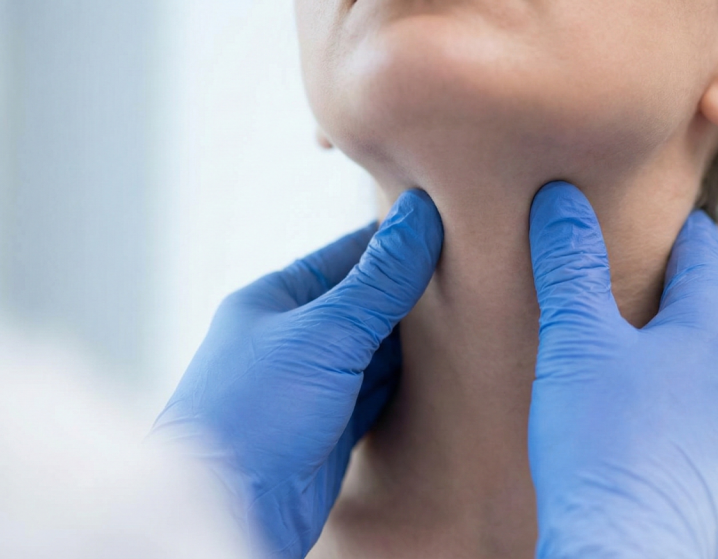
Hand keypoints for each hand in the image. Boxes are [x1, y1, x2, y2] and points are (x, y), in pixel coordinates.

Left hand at [150, 189, 442, 558]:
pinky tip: (443, 376)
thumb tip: (420, 216)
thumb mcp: (326, 335)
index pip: (348, 255)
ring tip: (470, 324)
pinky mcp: (329, 430)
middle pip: (365, 303)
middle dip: (414, 295)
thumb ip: (380, 281)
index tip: (451, 230)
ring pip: (375, 352)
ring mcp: (310, 386)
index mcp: (275, 300)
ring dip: (414, 344)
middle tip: (474, 279)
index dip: (398, 243)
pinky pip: (377, 394)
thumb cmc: (257, 413)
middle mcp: (291, 339)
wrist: (230, 511)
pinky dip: (408, 385)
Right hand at [527, 182, 717, 558]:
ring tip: (655, 351)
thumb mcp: (576, 341)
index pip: (703, 253)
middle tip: (653, 281)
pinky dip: (700, 402)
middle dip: (689, 290)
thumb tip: (561, 201)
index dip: (680, 232)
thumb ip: (572, 266)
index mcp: (716, 325)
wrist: (631, 552)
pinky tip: (666, 418)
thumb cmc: (603, 445)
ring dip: (696, 350)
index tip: (666, 220)